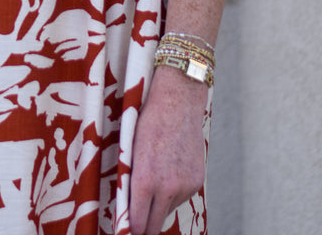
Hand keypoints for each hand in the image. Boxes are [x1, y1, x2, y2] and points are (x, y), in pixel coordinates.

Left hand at [129, 68, 206, 234]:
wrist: (179, 99)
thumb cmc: (148, 121)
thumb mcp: (131, 151)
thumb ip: (129, 182)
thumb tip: (125, 209)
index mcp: (145, 180)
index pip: (136, 224)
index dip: (129, 230)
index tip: (124, 230)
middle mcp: (167, 188)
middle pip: (153, 227)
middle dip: (142, 228)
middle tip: (134, 222)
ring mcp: (185, 186)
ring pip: (167, 211)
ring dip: (158, 205)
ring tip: (153, 178)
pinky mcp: (197, 181)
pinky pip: (180, 198)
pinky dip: (172, 193)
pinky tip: (168, 170)